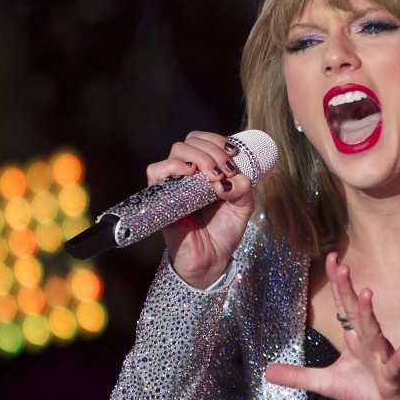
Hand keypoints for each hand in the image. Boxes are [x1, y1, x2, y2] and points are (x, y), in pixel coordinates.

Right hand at [145, 130, 254, 287]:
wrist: (212, 260)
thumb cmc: (224, 232)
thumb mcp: (243, 207)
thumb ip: (243, 188)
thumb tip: (226, 179)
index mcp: (206, 170)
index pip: (204, 140)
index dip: (217, 140)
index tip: (233, 154)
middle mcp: (189, 173)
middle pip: (191, 140)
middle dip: (213, 150)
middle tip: (225, 170)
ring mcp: (174, 183)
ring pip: (176, 150)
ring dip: (199, 156)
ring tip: (213, 176)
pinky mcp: (160, 197)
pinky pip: (155, 171)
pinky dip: (172, 166)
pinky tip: (189, 174)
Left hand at [264, 253, 399, 399]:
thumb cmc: (368, 392)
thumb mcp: (328, 384)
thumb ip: (300, 376)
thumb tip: (267, 372)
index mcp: (355, 340)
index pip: (343, 307)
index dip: (336, 284)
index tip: (330, 259)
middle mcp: (369, 344)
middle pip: (357, 313)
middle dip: (348, 291)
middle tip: (341, 266)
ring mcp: (383, 360)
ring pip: (375, 335)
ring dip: (369, 315)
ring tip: (365, 295)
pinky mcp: (394, 379)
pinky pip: (395, 367)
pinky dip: (399, 359)